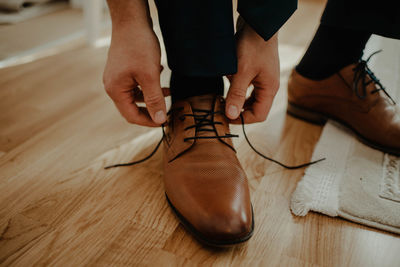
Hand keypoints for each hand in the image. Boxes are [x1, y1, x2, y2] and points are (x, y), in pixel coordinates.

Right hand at [103, 6, 167, 126]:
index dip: (149, 121)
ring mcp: (117, 77)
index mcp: (115, 90)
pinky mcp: (123, 70)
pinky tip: (159, 75)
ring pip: (136, 95)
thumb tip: (159, 120)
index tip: (164, 121)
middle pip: (132, 107)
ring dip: (152, 95)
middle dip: (151, 109)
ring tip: (168, 91)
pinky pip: (136, 84)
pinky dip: (149, 84)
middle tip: (167, 110)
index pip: (131, 116)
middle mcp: (113, 86)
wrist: (131, 20)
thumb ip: (154, 99)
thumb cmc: (138, 46)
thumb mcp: (150, 76)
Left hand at [225, 20, 279, 123]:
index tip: (225, 116)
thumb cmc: (253, 46)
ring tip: (224, 91)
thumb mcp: (242, 72)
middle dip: (238, 109)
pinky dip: (235, 85)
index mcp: (269, 89)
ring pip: (248, 97)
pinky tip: (228, 77)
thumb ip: (237, 94)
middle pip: (254, 108)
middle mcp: (267, 86)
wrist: (257, 23)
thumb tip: (231, 115)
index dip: (242, 119)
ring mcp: (262, 78)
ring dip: (236, 97)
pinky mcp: (255, 71)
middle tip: (222, 107)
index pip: (259, 115)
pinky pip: (245, 85)